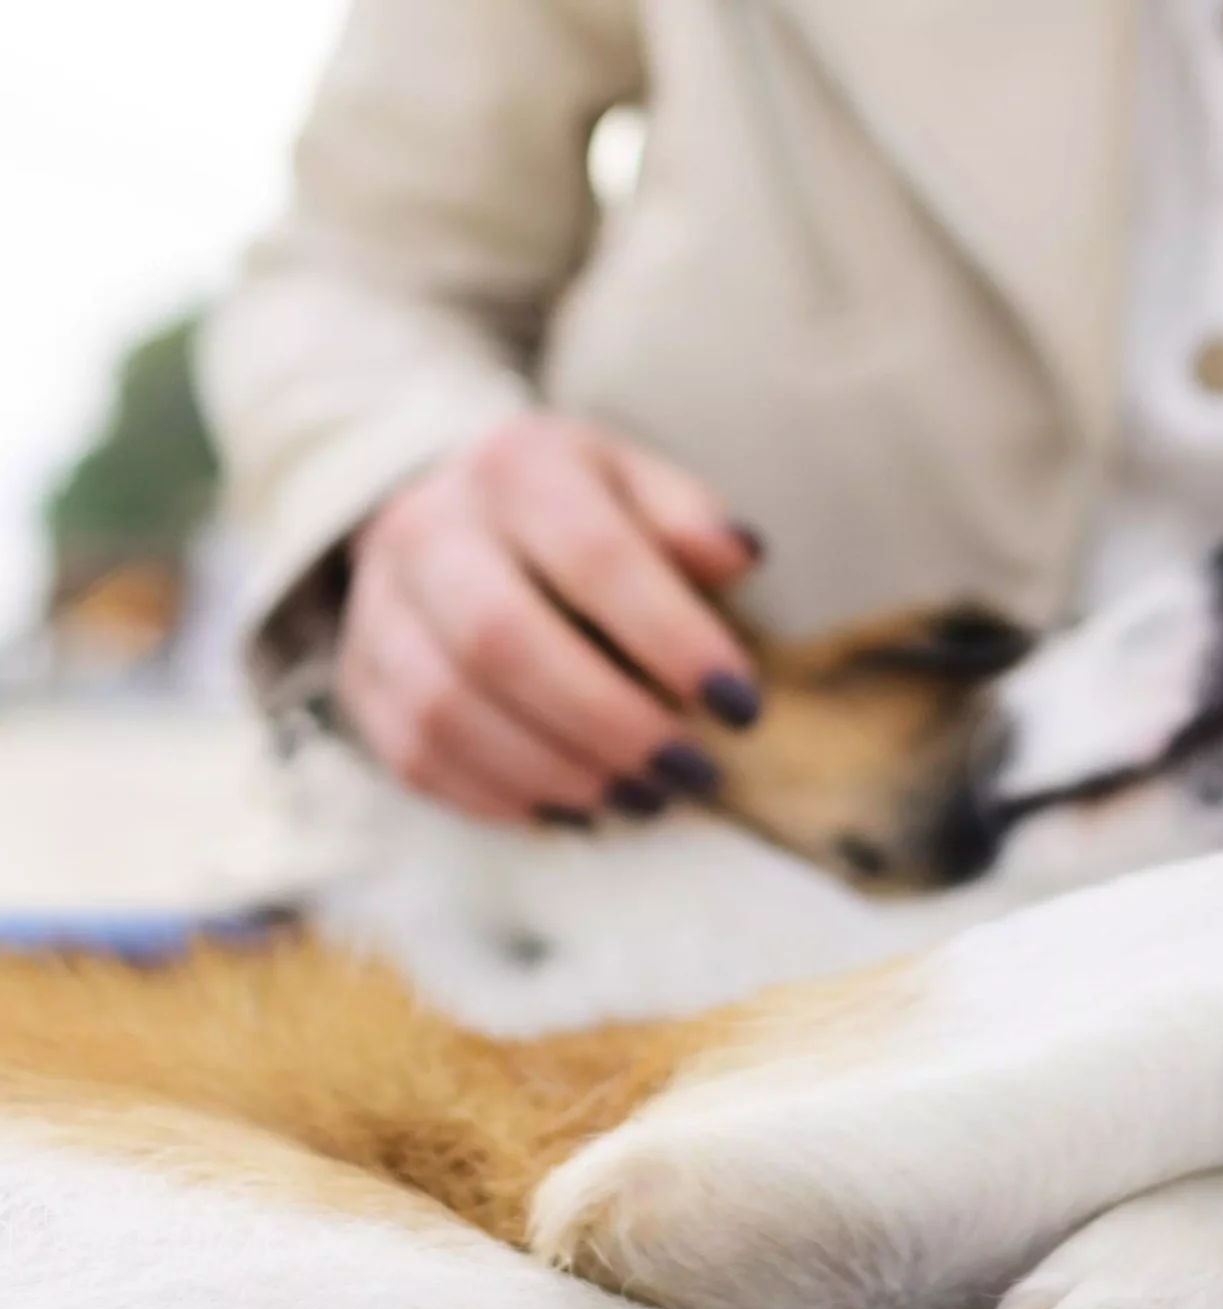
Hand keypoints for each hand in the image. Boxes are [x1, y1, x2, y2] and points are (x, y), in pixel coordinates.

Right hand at [337, 413, 764, 823]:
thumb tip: (738, 556)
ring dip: (558, 772)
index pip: (593, 555)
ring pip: (449, 710)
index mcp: (516, 468)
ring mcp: (381, 607)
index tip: (741, 705)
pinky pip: (415, 756)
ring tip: (643, 798)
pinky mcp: (361, 678)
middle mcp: (429, 529)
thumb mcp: (639, 485)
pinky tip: (573, 807)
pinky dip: (501, 796)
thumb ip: (690, 519)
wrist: (451, 513)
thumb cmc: (576, 510)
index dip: (672, 639)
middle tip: (692, 771)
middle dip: (609, 723)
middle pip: (502, 641)